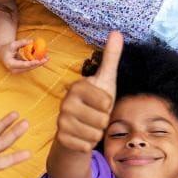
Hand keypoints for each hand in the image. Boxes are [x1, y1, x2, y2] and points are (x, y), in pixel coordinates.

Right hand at [0, 39, 47, 73]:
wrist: (3, 53)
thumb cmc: (7, 48)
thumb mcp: (13, 44)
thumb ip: (22, 42)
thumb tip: (31, 41)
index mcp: (11, 64)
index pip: (22, 65)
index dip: (31, 63)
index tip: (38, 61)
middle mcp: (15, 69)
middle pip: (29, 68)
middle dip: (38, 63)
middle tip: (46, 58)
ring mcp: (19, 70)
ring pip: (31, 67)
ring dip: (39, 63)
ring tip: (47, 57)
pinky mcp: (22, 69)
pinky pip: (31, 66)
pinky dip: (37, 62)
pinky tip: (43, 58)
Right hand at [55, 30, 122, 151]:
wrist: (76, 129)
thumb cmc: (94, 104)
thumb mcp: (105, 81)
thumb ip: (111, 58)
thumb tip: (117, 32)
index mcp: (77, 86)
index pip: (106, 102)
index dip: (108, 106)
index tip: (100, 103)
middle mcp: (66, 102)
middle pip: (102, 119)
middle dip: (103, 122)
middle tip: (94, 117)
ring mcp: (61, 121)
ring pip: (94, 134)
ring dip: (96, 134)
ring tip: (89, 127)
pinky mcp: (61, 138)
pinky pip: (86, 146)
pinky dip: (88, 145)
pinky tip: (82, 137)